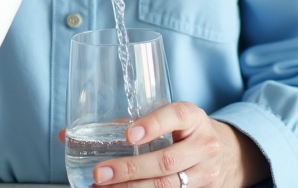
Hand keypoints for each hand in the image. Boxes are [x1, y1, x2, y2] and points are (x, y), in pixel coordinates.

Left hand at [84, 102, 268, 187]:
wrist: (230, 155)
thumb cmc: (185, 133)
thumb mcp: (168, 120)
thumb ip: (124, 124)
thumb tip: (66, 135)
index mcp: (193, 117)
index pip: (176, 116)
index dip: (152, 125)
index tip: (128, 133)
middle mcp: (204, 145)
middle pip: (165, 162)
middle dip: (128, 170)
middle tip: (99, 173)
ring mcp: (205, 174)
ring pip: (167, 187)